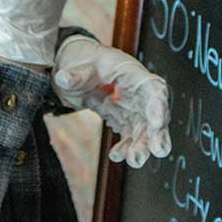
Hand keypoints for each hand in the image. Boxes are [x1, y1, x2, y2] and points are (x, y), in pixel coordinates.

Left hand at [53, 35, 170, 167]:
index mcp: (131, 73)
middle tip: (157, 150)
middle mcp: (136, 92)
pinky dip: (125, 147)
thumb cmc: (85, 62)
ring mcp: (131, 107)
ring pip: (142, 128)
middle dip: (156, 132)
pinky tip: (118, 155)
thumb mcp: (78, 65)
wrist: (77, 72)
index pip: (151, 88)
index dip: (157, 105)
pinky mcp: (123, 120)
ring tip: (135, 160)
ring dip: (141, 144)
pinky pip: (128, 135)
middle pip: (152, 112)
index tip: (157, 122)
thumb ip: (74, 74)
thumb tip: (63, 78)